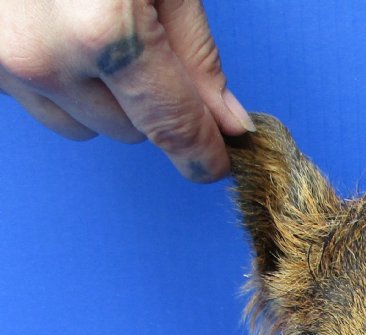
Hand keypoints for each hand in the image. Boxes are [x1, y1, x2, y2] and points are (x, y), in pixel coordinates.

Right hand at [0, 0, 254, 181]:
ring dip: (103, 94)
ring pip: (83, 123)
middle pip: (131, 131)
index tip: (219, 162)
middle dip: (153, 101)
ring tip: (94, 22)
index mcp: (101, 30)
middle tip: (144, 33)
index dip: (204, 153)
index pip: (173, 127)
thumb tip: (225, 120)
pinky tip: (58, 25)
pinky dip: (61, 77)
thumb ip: (195, 51)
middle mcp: (43, 58)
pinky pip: (38, 100)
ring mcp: (1, 62)